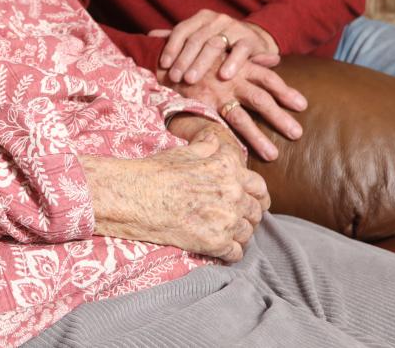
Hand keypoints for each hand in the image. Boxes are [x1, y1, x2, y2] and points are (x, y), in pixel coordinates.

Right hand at [80, 131, 267, 262]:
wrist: (135, 197)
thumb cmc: (156, 172)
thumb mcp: (184, 151)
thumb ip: (207, 146)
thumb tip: (215, 139)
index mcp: (229, 169)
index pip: (259, 187)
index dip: (255, 195)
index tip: (248, 200)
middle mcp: (234, 193)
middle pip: (257, 211)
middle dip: (248, 215)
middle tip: (236, 218)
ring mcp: (227, 220)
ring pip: (249, 233)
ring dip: (240, 233)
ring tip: (226, 233)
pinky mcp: (216, 243)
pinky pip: (237, 254)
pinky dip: (230, 252)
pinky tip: (219, 247)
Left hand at [150, 9, 280, 84]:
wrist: (254, 41)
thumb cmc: (220, 42)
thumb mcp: (199, 38)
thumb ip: (177, 38)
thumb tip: (149, 36)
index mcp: (202, 17)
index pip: (182, 30)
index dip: (171, 47)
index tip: (163, 65)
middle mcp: (218, 19)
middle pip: (196, 39)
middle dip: (184, 59)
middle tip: (175, 77)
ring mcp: (235, 28)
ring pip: (215, 44)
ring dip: (201, 63)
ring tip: (191, 79)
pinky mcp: (251, 40)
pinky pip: (241, 50)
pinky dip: (232, 63)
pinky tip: (223, 76)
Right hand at [166, 61, 305, 161]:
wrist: (165, 61)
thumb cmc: (199, 59)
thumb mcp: (225, 52)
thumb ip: (251, 57)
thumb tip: (275, 59)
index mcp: (239, 66)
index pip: (268, 79)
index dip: (285, 91)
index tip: (303, 105)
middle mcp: (230, 80)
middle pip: (260, 99)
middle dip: (279, 117)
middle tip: (297, 134)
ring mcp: (214, 94)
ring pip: (241, 117)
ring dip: (258, 137)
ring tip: (273, 155)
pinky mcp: (200, 106)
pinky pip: (218, 126)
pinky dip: (230, 141)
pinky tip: (240, 157)